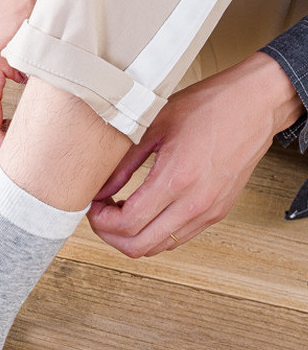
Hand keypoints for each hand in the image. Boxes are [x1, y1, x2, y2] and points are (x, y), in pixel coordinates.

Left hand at [88, 52, 304, 256]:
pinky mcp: (217, 212)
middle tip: (100, 215)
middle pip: (140, 245)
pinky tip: (144, 211)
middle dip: (110, 235)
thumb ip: (124, 165)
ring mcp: (208, 211)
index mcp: (176, 179)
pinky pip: (177, 238)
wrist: (256, 103)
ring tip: (120, 212)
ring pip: (158, 247)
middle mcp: (195, 203)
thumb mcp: (154, 127)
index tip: (93, 207)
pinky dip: (154, 233)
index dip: (101, 221)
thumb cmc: (210, 106)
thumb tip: (101, 189)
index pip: (127, 224)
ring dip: (132, 236)